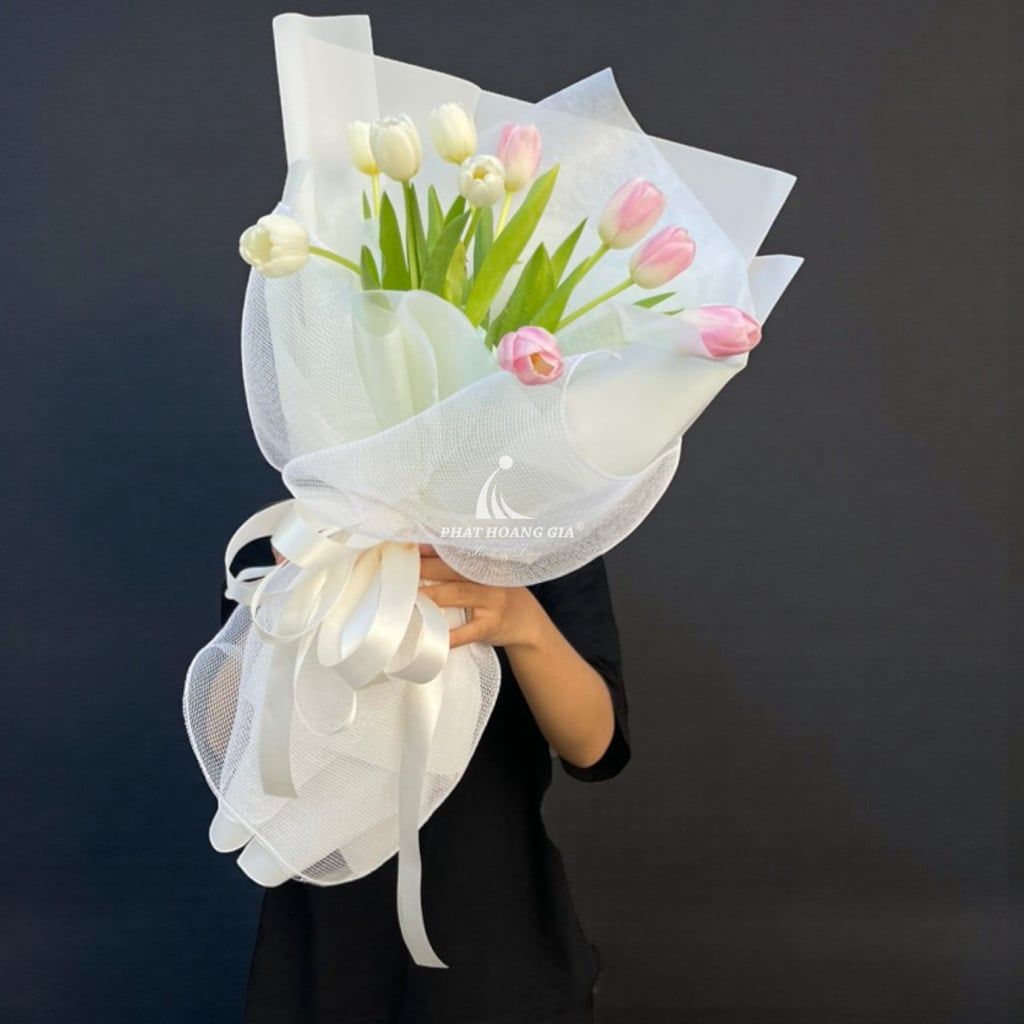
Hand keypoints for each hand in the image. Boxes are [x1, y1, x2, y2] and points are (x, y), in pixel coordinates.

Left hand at [417, 545, 543, 650]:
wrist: (529, 623)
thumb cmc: (497, 594)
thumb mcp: (484, 576)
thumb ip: (457, 566)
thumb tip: (419, 553)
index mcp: (483, 562)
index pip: (455, 551)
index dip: (431, 547)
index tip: (409, 543)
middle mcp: (488, 577)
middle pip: (453, 569)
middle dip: (426, 567)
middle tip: (400, 568)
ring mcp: (492, 601)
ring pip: (459, 594)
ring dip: (434, 595)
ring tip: (410, 597)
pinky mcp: (492, 625)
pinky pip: (470, 630)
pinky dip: (453, 635)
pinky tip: (435, 638)